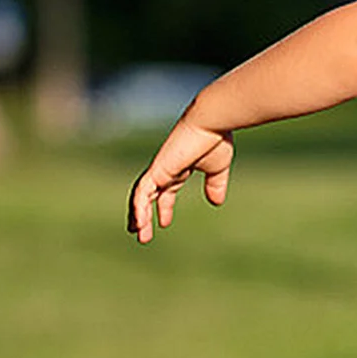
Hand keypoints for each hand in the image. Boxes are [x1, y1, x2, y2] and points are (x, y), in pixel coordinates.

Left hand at [127, 118, 233, 243]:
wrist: (211, 122)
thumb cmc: (216, 140)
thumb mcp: (217, 169)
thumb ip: (215, 185)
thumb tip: (216, 203)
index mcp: (178, 168)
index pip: (166, 191)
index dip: (164, 207)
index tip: (164, 223)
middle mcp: (165, 169)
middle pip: (148, 196)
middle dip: (144, 215)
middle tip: (141, 233)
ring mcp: (159, 169)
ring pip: (141, 197)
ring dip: (139, 216)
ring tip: (138, 234)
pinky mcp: (157, 170)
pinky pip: (142, 193)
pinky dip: (139, 208)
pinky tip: (140, 222)